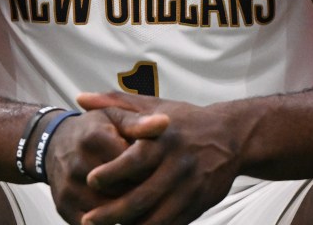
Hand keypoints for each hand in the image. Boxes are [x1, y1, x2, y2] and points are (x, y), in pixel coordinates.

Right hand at [43, 106, 167, 223]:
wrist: (52, 144)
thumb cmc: (92, 130)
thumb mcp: (114, 117)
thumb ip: (139, 122)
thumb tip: (165, 123)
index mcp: (95, 138)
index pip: (132, 164)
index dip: (149, 169)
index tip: (159, 169)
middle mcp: (78, 163)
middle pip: (122, 190)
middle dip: (140, 192)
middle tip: (155, 190)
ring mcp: (69, 188)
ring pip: (110, 211)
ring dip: (128, 211)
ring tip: (141, 202)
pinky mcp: (64, 207)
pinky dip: (111, 222)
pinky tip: (123, 213)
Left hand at [73, 92, 239, 224]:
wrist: (231, 137)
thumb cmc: (184, 120)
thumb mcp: (153, 106)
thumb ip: (115, 102)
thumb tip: (80, 99)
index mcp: (164, 139)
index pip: (135, 160)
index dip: (111, 173)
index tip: (90, 180)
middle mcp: (178, 165)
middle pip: (142, 197)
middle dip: (112, 213)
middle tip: (88, 220)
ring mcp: (190, 188)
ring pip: (156, 219)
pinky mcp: (198, 205)